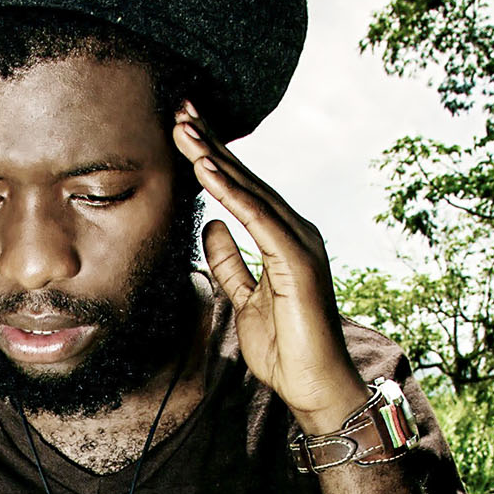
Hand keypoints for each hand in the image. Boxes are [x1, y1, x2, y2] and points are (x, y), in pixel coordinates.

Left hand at [172, 102, 369, 431]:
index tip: (182, 129)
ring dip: (215, 157)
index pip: (241, 189)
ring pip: (251, 191)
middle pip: (246, 179)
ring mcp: (300, 243)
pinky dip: (232, 193)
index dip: (211, 158)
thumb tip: (210, 225)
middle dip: (211, 143)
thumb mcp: (244, 298)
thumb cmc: (285, 347)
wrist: (314, 386)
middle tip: (179, 108)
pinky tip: (207, 169)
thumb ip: (229, 262)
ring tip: (185, 127)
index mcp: (282, 238)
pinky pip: (259, 220)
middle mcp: (295, 231)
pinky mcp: (298, 261)